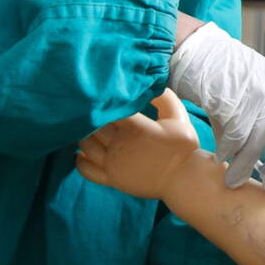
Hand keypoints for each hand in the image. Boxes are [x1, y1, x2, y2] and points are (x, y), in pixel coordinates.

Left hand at [76, 91, 202, 199]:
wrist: (184, 179)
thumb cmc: (182, 147)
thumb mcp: (178, 117)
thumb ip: (165, 98)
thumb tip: (152, 85)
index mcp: (135, 127)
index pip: (110, 109)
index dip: (105, 101)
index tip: (104, 95)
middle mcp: (119, 144)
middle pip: (94, 125)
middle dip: (92, 116)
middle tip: (92, 109)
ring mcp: (113, 163)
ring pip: (87, 144)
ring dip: (85, 135)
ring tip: (88, 129)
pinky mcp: (111, 179)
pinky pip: (87, 170)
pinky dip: (80, 161)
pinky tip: (81, 154)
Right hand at [167, 22, 264, 191]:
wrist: (188, 45)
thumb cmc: (211, 71)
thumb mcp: (244, 93)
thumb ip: (254, 123)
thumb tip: (255, 158)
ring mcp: (260, 97)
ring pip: (258, 146)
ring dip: (244, 168)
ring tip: (231, 180)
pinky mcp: (236, 100)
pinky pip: (235, 139)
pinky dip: (226, 152)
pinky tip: (218, 157)